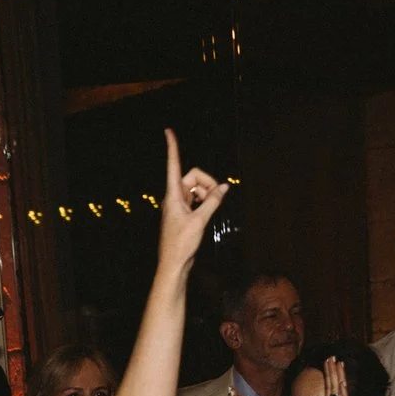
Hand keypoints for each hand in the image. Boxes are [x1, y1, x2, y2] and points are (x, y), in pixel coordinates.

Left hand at [155, 129, 228, 271]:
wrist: (174, 264)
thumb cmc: (181, 244)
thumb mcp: (199, 221)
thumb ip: (213, 201)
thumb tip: (225, 187)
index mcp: (173, 195)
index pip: (173, 165)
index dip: (172, 148)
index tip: (168, 131)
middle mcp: (174, 197)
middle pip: (193, 176)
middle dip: (207, 183)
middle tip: (217, 198)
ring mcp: (179, 205)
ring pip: (197, 188)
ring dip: (208, 193)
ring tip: (212, 207)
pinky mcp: (184, 214)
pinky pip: (198, 199)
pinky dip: (206, 201)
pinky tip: (210, 211)